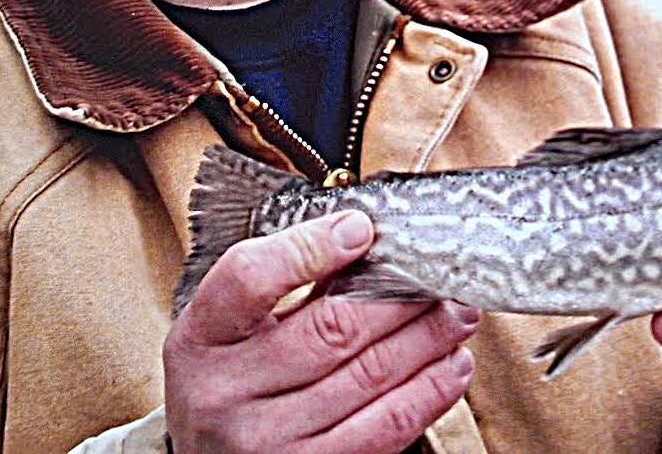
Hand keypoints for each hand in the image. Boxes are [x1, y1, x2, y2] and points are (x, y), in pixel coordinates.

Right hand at [164, 211, 479, 453]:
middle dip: (401, 297)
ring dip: (429, 338)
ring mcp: (267, 439)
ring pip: (370, 374)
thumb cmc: (229, 379)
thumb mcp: (229, 328)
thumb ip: (284, 284)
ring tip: (458, 315)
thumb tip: (367, 242)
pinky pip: (387, 427)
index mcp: (203, 337)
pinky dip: (430, 390)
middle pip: (332, 329)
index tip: (361, 229)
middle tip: (441, 277)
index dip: (312, 247)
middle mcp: (227, 391)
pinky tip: (450, 365)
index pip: (251, 278)